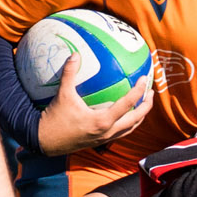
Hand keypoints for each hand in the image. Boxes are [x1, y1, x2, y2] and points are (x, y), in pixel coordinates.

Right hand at [36, 53, 152, 155]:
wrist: (45, 142)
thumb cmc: (54, 118)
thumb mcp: (62, 94)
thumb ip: (69, 73)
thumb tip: (75, 54)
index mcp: (102, 121)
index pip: (127, 104)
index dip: (139, 91)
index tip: (145, 79)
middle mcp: (107, 132)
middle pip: (136, 119)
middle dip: (146, 106)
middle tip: (152, 92)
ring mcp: (105, 139)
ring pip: (130, 128)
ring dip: (139, 116)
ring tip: (144, 104)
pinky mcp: (100, 142)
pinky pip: (120, 132)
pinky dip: (128, 123)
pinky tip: (125, 114)